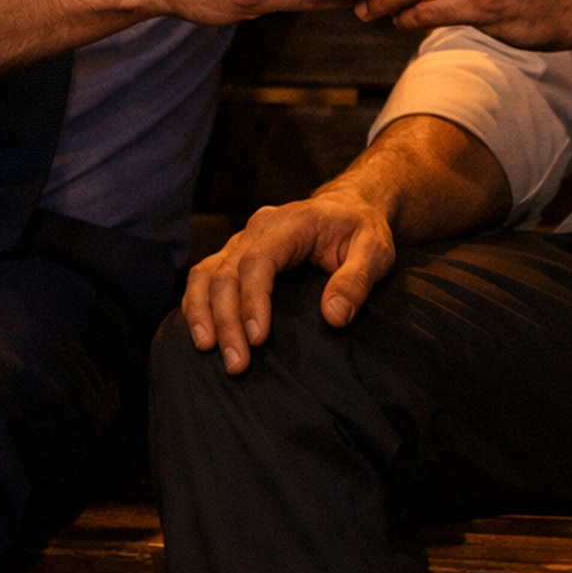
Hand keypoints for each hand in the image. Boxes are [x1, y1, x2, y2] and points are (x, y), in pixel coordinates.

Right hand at [182, 188, 396, 371]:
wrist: (348, 208)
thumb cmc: (361, 229)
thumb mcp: (374, 251)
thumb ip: (356, 280)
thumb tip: (333, 316)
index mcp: (290, 222)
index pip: (259, 260)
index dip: (253, 300)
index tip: (258, 339)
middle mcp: (258, 228)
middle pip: (227, 271)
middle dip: (226, 320)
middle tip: (237, 364)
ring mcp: (242, 241)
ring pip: (207, 273)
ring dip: (202, 312)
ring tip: (206, 350)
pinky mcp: (235, 256)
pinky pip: (205, 277)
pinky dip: (197, 305)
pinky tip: (201, 335)